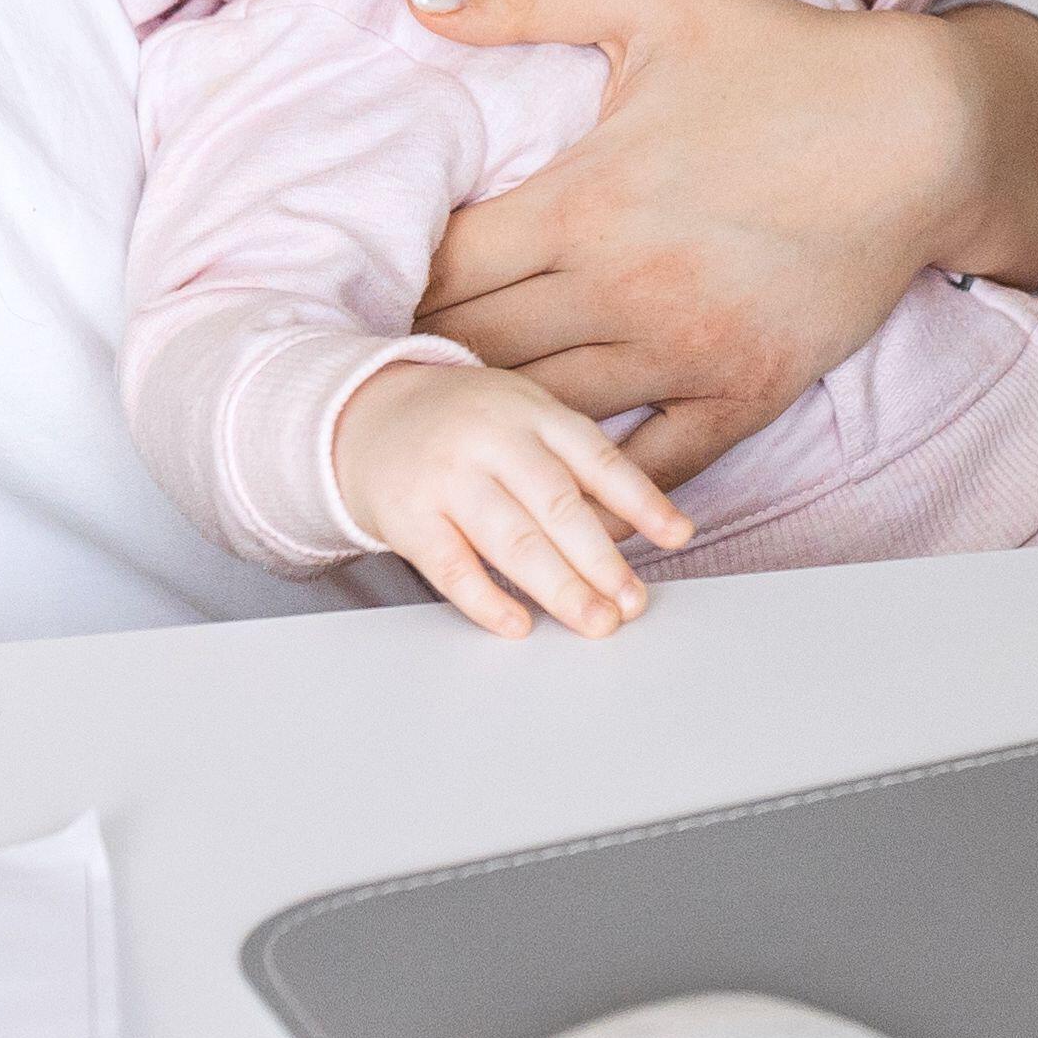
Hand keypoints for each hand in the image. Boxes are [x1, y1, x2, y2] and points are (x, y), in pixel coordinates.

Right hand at [334, 361, 696, 638]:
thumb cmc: (462, 426)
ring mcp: (446, 476)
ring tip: (595, 621)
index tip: (676, 536)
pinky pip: (452, 566)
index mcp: (530, 411)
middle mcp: (490, 438)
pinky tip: (520, 625)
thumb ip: (569, 465)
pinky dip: (488, 600)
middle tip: (632, 604)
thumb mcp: (520, 417)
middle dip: (602, 561)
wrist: (361, 416)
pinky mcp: (405, 514)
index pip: (595, 457)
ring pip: (512, 540)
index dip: (640, 499)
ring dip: (560, 588)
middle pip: (557, 505)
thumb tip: (628, 535)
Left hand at [415, 0, 1037, 484]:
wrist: (926, 132)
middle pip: (477, 352)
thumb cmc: (789, 57)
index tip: (361, 285)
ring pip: (547, 416)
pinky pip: (651, 465)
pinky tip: (552, 493)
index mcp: (582, 202)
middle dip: (421, 355)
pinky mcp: (746, 391)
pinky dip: (596, 484)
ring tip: (441, 421)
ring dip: (490, 419)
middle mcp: (622, 293)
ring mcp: (685, 353)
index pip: (444, 268)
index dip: (390, 280)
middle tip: (376, 365)